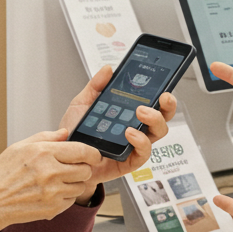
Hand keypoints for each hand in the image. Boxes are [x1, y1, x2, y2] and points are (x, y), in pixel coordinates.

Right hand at [0, 131, 100, 231]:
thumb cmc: (1, 174)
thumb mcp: (19, 147)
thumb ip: (46, 138)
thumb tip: (65, 132)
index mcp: (43, 153)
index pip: (82, 151)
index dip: (93, 153)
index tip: (94, 155)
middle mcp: (50, 172)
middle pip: (85, 170)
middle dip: (81, 168)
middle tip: (70, 169)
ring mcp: (52, 192)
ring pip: (81, 186)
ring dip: (73, 183)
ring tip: (56, 182)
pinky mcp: (53, 208)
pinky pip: (71, 200)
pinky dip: (65, 197)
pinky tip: (49, 193)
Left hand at [56, 65, 176, 195]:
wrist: (64, 157)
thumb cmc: (76, 132)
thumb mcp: (82, 103)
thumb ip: (96, 86)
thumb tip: (109, 69)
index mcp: (129, 113)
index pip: (154, 102)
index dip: (164, 94)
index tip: (165, 84)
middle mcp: (136, 128)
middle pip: (163, 117)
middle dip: (168, 106)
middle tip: (161, 97)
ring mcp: (134, 145)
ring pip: (158, 133)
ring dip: (154, 120)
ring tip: (140, 112)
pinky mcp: (129, 161)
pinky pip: (144, 153)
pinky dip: (140, 141)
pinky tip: (130, 133)